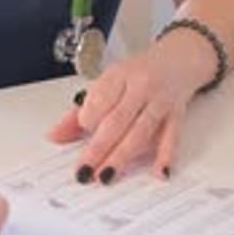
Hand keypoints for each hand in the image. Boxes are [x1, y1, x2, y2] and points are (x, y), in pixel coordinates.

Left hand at [48, 37, 204, 182]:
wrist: (179, 58)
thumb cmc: (138, 74)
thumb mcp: (109, 83)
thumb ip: (81, 110)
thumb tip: (54, 136)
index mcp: (118, 75)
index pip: (100, 99)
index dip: (88, 119)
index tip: (81, 132)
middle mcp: (140, 86)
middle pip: (117, 119)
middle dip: (99, 147)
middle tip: (84, 171)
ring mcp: (160, 100)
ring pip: (141, 130)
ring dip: (123, 156)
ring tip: (106, 176)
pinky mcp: (177, 114)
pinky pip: (171, 136)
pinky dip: (166, 154)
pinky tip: (158, 172)